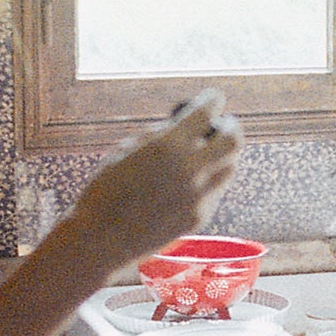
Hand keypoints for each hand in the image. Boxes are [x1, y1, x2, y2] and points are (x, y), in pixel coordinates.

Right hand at [60, 92, 240, 270]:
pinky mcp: (199, 217)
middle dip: (230, 127)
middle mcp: (190, 169)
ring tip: (208, 153)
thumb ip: (162, 136)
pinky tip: (192, 181)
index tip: (213, 98)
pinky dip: (208, 180)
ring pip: (229, 167)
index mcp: (168, 145)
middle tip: (224, 124)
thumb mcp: (128, 150)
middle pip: (233, 140)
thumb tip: (187, 125)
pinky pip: (214, 191)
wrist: (101, 238)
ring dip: (222, 156)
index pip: (206, 112)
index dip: (212, 100)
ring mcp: (198, 196)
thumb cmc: (106, 190)